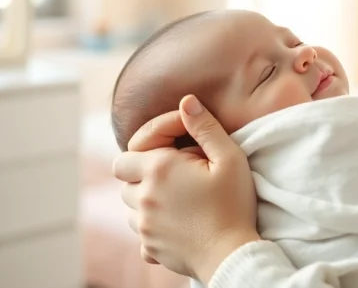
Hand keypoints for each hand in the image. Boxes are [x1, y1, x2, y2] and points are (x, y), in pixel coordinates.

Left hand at [112, 95, 260, 282]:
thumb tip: (186, 102)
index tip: (183, 141)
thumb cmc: (234, 205)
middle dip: (143, 166)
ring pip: (128, 202)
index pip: (133, 145)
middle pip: (123, 173)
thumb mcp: (230, 158)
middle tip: (173, 168)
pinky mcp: (148, 246)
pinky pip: (138, 229)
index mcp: (160, 169)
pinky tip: (174, 219)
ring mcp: (143, 224)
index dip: (155, 137)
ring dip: (145, 193)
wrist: (232, 256)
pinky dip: (151, 221)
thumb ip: (205, 127)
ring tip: (176, 194)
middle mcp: (143, 196)